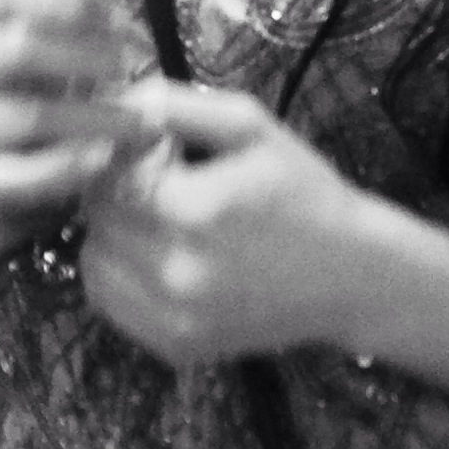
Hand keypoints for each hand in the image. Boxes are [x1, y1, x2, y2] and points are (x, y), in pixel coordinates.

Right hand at [0, 0, 150, 229]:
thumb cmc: (38, 96)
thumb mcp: (58, 47)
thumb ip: (76, 11)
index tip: (113, 11)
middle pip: (19, 50)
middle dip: (87, 57)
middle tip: (134, 68)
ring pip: (30, 115)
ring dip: (98, 117)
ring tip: (146, 124)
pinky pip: (23, 175)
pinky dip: (70, 166)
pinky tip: (106, 157)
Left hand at [80, 83, 390, 367]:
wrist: (354, 276)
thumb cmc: (305, 192)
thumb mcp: (253, 127)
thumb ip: (177, 105)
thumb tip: (114, 100)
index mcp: (197, 210)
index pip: (108, 175)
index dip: (124, 156)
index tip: (158, 153)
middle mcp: (179, 273)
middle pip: (97, 219)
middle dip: (116, 193)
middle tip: (163, 186)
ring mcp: (176, 319)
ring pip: (94, 262)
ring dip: (113, 235)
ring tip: (162, 223)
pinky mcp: (176, 348)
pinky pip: (110, 303)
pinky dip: (120, 276)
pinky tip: (162, 259)